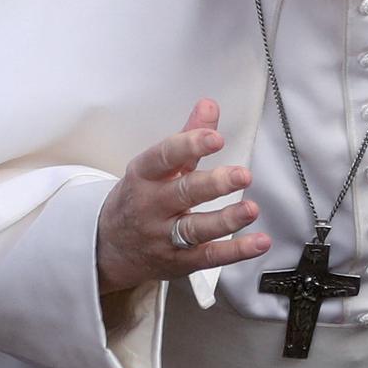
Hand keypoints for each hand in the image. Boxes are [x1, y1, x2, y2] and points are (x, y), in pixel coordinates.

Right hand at [96, 98, 270, 294]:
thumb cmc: (138, 198)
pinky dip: (236, 251)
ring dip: (226, 220)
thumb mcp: (154, 166)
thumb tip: (209, 106)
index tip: (215, 138)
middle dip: (214, 184)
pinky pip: (209, 256)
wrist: (108, 247)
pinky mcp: (179, 261)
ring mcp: (164, 236)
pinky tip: (258, 242)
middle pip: (183, 193)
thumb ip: (187, 138)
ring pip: (195, 228)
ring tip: (250, 209)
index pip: (164, 157)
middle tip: (242, 175)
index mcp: (143, 175)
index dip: (190, 145)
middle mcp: (151, 206)